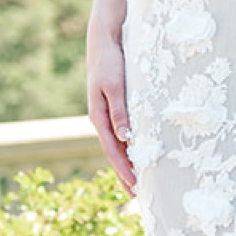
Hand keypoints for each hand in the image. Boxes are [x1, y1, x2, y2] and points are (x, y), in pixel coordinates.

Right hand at [86, 30, 137, 196]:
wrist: (104, 41)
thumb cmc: (109, 62)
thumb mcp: (114, 86)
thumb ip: (120, 111)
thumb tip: (125, 137)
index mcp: (99, 117)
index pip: (112, 150)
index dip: (123, 169)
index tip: (134, 186)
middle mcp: (102, 119)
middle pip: (114, 152)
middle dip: (123, 173)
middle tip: (135, 195)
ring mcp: (107, 114)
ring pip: (118, 145)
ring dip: (126, 162)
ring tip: (137, 181)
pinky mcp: (114, 106)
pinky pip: (122, 133)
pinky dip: (128, 147)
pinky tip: (136, 154)